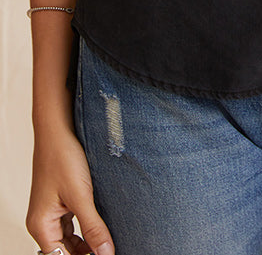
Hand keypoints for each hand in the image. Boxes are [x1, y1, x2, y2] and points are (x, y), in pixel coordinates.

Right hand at [27, 125, 114, 254]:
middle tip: (108, 249)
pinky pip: (73, 224)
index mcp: (41, 225)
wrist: (59, 129)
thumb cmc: (62, 157)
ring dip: (87, 243)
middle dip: (86, 252)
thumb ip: (93, 227)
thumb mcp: (81, 196)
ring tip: (107, 241)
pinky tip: (101, 227)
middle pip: (64, 251)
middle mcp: (43, 222)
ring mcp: (52, 212)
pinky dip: (86, 229)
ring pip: (70, 239)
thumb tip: (104, 253)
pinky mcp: (61, 201)